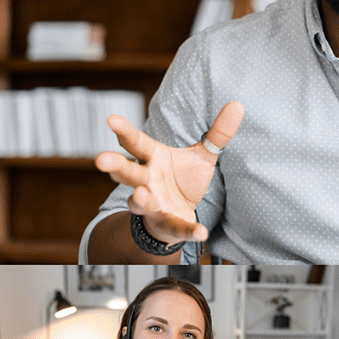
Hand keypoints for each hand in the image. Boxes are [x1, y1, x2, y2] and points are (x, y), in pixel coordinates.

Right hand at [93, 103, 243, 245]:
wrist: (178, 215)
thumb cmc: (182, 180)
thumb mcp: (202, 155)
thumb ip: (217, 133)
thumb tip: (237, 105)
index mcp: (153, 158)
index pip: (136, 143)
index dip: (124, 131)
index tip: (111, 119)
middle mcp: (146, 181)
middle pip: (128, 172)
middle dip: (116, 166)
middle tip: (101, 160)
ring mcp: (153, 204)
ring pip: (140, 202)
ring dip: (138, 199)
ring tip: (139, 194)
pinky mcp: (168, 224)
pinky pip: (177, 228)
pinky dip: (189, 231)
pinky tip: (201, 232)